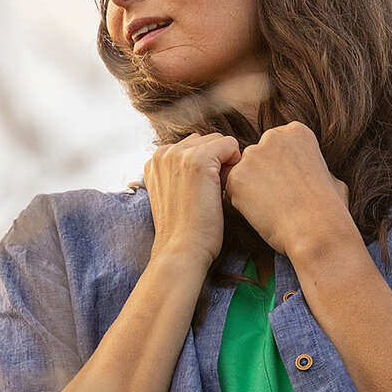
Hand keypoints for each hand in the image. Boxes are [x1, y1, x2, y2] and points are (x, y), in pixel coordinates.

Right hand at [142, 132, 242, 266]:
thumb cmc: (183, 231)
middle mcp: (164, 152)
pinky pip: (230, 145)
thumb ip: (179, 176)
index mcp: (155, 160)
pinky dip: (235, 162)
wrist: (181, 251)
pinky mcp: (198, 161)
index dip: (205, 166)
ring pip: (217, 140)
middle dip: (216, 160)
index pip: (191, 146)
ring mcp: (179, 155)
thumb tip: (202, 167)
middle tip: (215, 191)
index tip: (204, 190)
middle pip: (204, 140)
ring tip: (220, 190)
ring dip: (226, 162)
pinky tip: (228, 186)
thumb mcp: (174, 196)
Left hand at [222, 121, 357, 264]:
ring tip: (273, 210)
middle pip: (258, 157)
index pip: (277, 146)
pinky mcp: (237, 176)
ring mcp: (252, 155)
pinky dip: (243, 205)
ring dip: (252, 190)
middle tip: (279, 201)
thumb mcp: (332, 177)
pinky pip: (232, 190)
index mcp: (297, 132)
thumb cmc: (331, 211)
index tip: (291, 186)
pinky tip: (262, 215)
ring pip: (243, 173)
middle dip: (264, 177)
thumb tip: (313, 172)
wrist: (317, 231)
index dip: (282, 169)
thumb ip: (313, 167)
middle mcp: (272, 136)